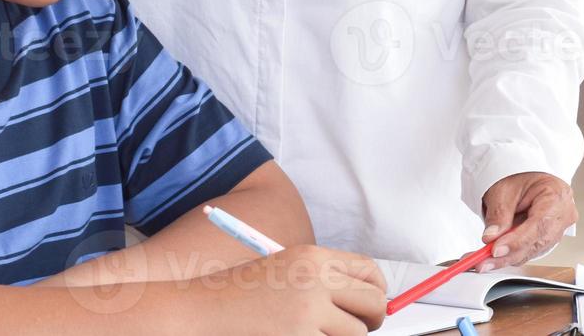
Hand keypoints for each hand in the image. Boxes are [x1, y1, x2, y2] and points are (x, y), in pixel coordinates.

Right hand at [194, 245, 386, 334]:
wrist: (204, 310)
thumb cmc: (243, 294)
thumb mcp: (286, 270)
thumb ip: (325, 281)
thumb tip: (369, 303)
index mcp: (314, 256)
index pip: (369, 271)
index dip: (378, 291)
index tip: (373, 305)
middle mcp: (316, 280)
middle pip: (373, 303)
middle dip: (372, 320)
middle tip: (359, 329)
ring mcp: (308, 311)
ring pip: (355, 334)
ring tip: (318, 333)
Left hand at [479, 172, 576, 270]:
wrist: (525, 175)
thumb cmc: (520, 175)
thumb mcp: (504, 190)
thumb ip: (499, 215)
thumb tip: (491, 238)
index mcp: (556, 195)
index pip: (539, 224)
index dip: (517, 241)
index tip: (495, 250)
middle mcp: (562, 215)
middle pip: (536, 243)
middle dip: (507, 255)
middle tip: (483, 261)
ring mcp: (558, 229)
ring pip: (531, 251)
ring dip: (506, 258)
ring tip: (482, 259)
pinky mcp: (547, 238)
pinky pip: (529, 251)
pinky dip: (510, 255)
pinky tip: (493, 256)